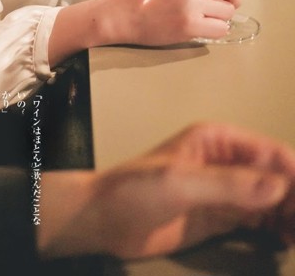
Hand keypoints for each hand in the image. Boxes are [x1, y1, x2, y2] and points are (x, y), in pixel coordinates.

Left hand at [38, 121, 294, 259]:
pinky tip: (287, 241)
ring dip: (291, 214)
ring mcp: (226, 191)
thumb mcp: (180, 182)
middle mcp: (227, 162)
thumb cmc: (136, 189)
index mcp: (218, 141)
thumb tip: (279, 186)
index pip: (271, 154)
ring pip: (273, 200)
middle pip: (277, 177)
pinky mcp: (221, 217)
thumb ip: (228, 185)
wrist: (105, 219)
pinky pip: (260, 220)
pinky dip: (278, 228)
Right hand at [116, 0, 240, 45]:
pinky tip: (203, 27)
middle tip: (220, 7)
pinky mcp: (190, 24)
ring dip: (221, 17)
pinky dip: (216, 30)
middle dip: (232, 0)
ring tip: (205, 17)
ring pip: (228, 11)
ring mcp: (190, 3)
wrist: (127, 15)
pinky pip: (221, 28)